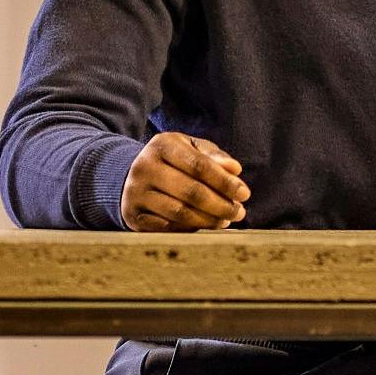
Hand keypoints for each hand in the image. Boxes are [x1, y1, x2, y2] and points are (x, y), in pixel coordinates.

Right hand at [121, 132, 250, 232]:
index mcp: (162, 145)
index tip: (244, 194)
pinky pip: (167, 228)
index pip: (199, 165)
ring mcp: (135, 193)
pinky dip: (190, 229)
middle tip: (239, 212)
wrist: (131, 175)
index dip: (225, 182)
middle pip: (190, 191)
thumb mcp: (191, 149)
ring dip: (208, 220)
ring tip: (225, 220)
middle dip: (220, 204)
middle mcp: (144, 167)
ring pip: (179, 212)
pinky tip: (205, 226)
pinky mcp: (133, 215)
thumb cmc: (172, 161)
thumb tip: (235, 169)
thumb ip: (214, 157)